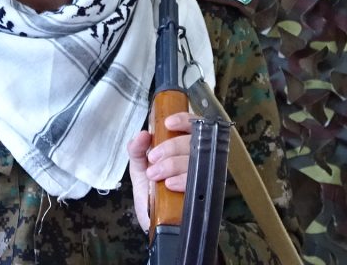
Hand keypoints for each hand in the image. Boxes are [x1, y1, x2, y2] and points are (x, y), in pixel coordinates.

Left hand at [127, 111, 194, 230]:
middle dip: (170, 147)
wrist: (157, 226)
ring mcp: (206, 174)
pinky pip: (202, 181)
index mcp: (182, 148)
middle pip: (195, 140)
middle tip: (153, 160)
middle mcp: (198, 158)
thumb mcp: (139, 171)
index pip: (193, 124)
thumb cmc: (151, 195)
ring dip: (174, 164)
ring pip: (198, 158)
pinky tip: (170, 185)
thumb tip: (142, 134)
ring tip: (156, 175)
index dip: (184, 120)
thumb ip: (137, 151)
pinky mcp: (209, 192)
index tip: (168, 124)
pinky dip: (184, 180)